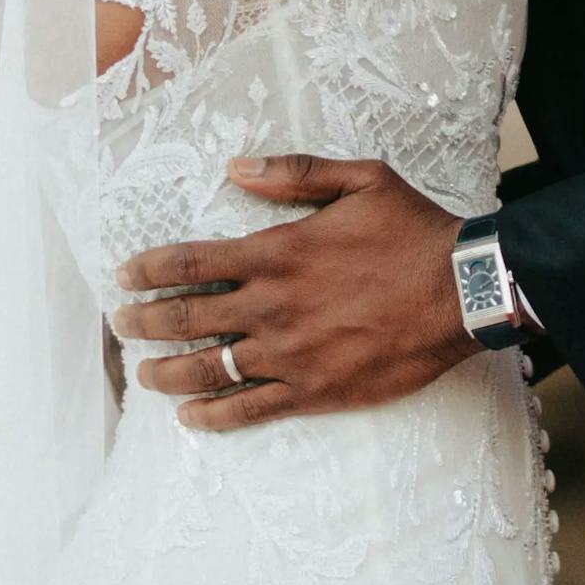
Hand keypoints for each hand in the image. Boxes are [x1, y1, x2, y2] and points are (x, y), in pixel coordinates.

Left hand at [115, 157, 472, 429]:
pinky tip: (189, 417)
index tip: (123, 275)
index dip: (146, 269)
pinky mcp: (314, 390)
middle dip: (142, 322)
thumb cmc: (415, 233)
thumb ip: (293, 174)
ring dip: (164, 372)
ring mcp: (290, 353)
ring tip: (142, 374)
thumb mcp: (362, 179)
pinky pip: (250, 409)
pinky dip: (212, 416)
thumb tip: (233, 167)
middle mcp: (272, 305)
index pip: (188, 262)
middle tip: (120, 324)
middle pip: (185, 318)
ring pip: (207, 369)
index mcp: (276, 253)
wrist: (464, 292)